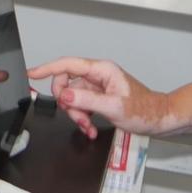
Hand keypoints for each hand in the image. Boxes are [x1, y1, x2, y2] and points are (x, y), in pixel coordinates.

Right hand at [27, 57, 172, 138]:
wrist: (159, 119)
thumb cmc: (144, 110)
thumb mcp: (114, 107)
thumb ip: (87, 100)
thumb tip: (64, 95)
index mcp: (102, 70)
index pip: (68, 65)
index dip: (47, 69)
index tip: (31, 74)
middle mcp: (97, 76)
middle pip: (66, 83)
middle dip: (68, 103)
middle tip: (78, 117)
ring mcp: (97, 87)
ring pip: (72, 97)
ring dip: (76, 114)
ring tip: (88, 126)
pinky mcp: (98, 98)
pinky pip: (81, 105)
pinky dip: (82, 118)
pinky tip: (90, 127)